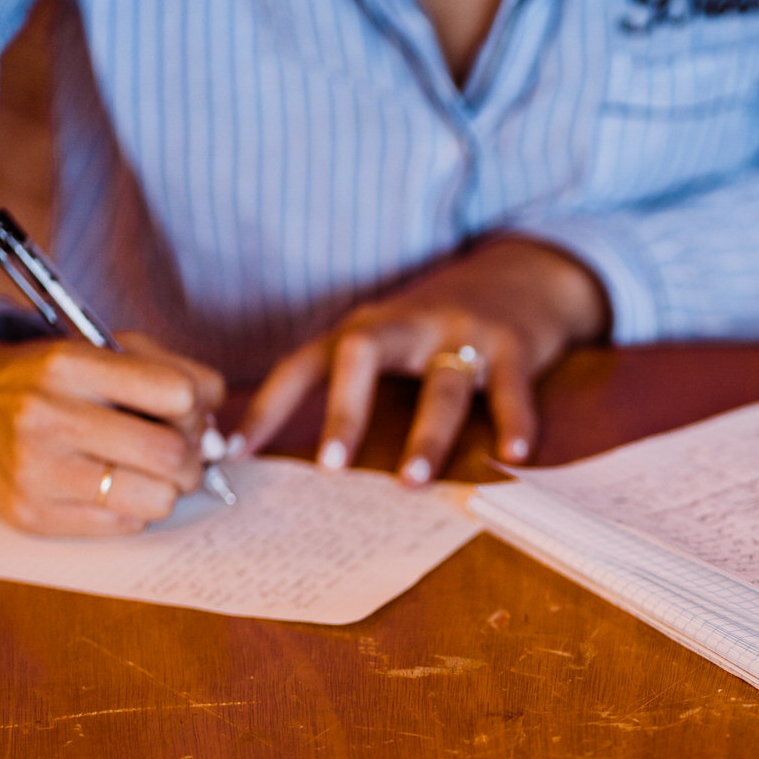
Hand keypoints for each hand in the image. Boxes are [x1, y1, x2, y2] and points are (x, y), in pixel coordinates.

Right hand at [0, 331, 224, 534]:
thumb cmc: (42, 378)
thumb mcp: (97, 349)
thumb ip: (167, 372)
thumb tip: (217, 429)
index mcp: (70, 364)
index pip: (177, 393)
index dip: (197, 407)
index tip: (186, 412)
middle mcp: (49, 417)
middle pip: (171, 454)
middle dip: (190, 458)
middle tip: (178, 453)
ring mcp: (36, 472)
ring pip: (156, 500)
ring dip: (167, 491)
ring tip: (147, 474)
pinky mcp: (31, 516)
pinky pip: (123, 528)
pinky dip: (132, 511)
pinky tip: (109, 488)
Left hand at [236, 237, 608, 483]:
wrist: (524, 275)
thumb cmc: (441, 327)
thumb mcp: (389, 342)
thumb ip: (353, 385)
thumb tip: (305, 459)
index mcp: (366, 331)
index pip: (303, 365)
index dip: (267, 406)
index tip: (234, 452)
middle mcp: (407, 326)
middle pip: (362, 357)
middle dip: (344, 412)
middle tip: (330, 468)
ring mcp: (462, 333)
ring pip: (441, 386)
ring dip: (426, 437)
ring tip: (412, 483)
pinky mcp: (514, 345)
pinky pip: (510, 389)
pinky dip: (514, 423)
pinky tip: (512, 456)